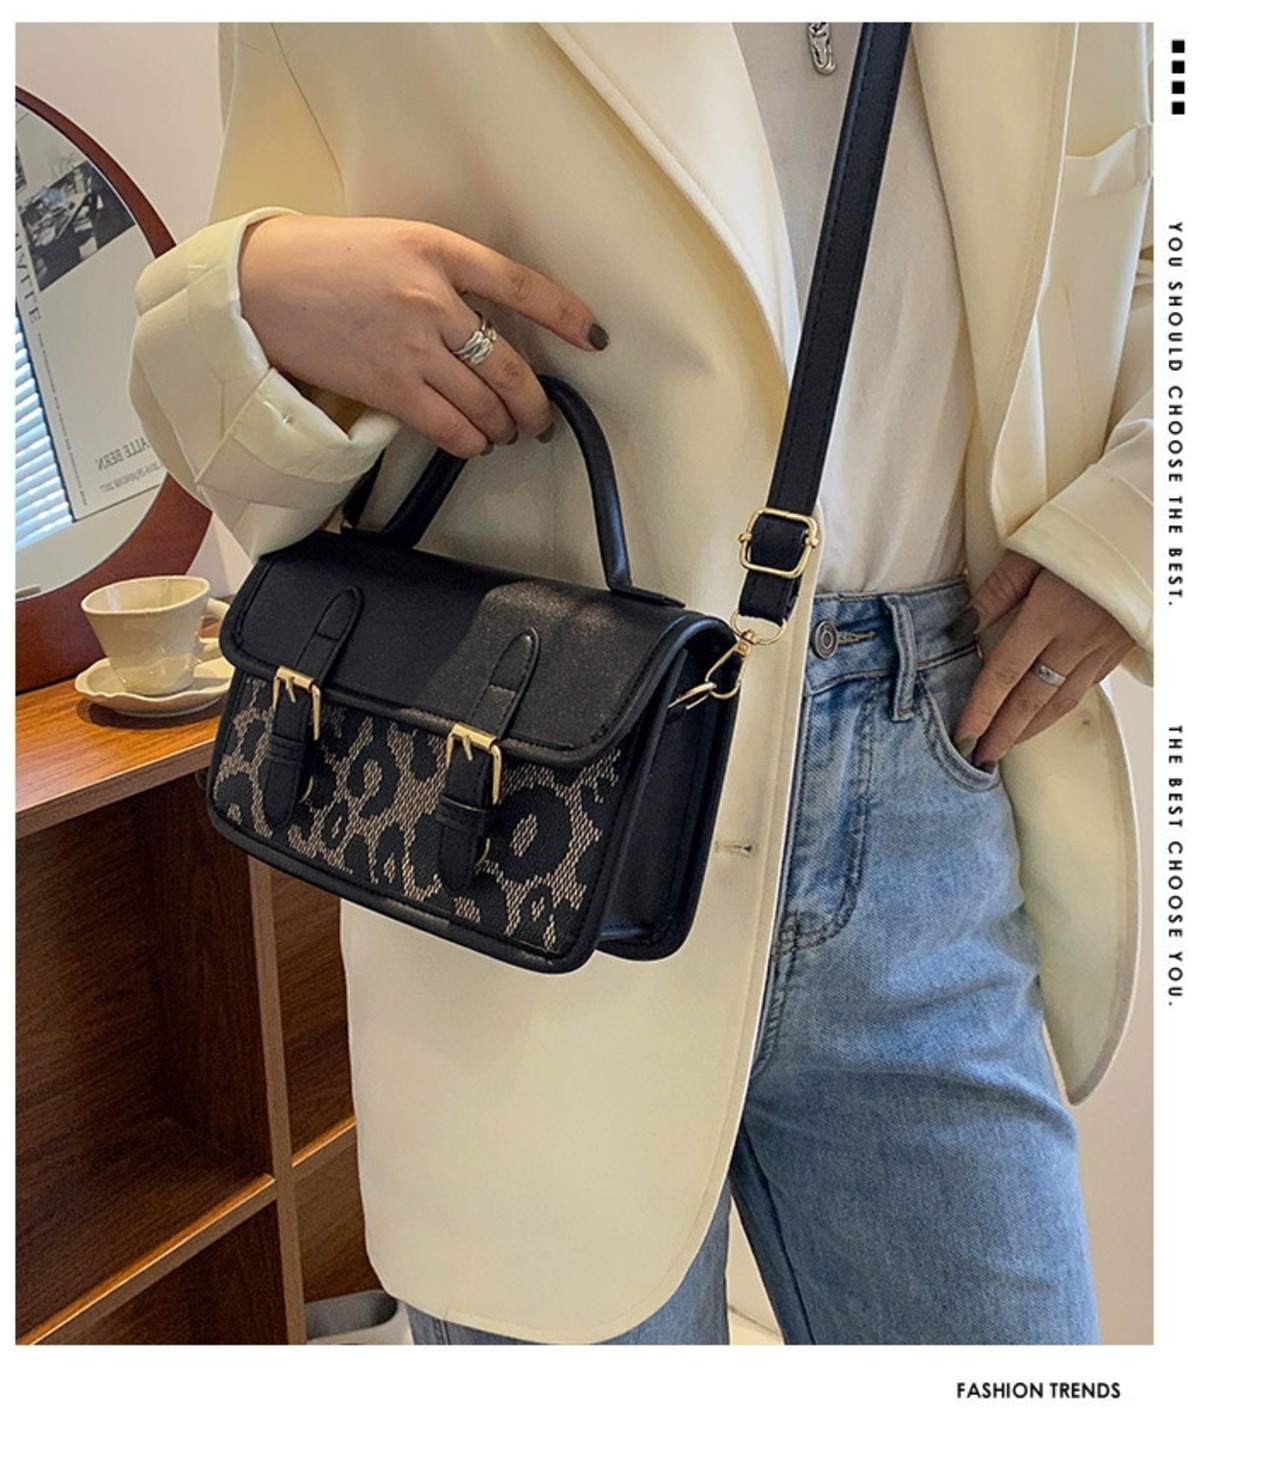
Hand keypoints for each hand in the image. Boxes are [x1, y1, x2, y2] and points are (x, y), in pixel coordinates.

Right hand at [238, 214, 608, 455]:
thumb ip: (442, 273)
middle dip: (535, 402)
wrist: (260, 285)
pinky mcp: (387, 386)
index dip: (563, 314)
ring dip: (504, 426)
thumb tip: (482, 321)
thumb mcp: (393, 243)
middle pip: (507, 364)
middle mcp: (430, 298)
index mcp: (436, 250)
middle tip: (542, 419)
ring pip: (483, 402)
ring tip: (508, 433)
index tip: (592, 336)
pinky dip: (470, 441)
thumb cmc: (323, 261)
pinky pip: (448, 427)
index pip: (518, 284)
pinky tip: (474, 442)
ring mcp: (410, 346)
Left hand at [953, 551, 1135, 767]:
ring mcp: (1102, 647)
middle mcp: (1077, 639)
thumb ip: (995, 593)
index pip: (1006, 672)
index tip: (964, 736)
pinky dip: (1059, 707)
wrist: (1153, 527)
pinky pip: (1085, 686)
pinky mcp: (1119, 648)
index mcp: (1049, 614)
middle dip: (1004, 733)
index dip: (982, 708)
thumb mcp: (1031, 551)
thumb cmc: (1086, 530)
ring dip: (1031, 728)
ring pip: (1062, 700)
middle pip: (1033, 698)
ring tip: (1006, 746)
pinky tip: (1043, 715)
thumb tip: (959, 629)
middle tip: (979, 760)